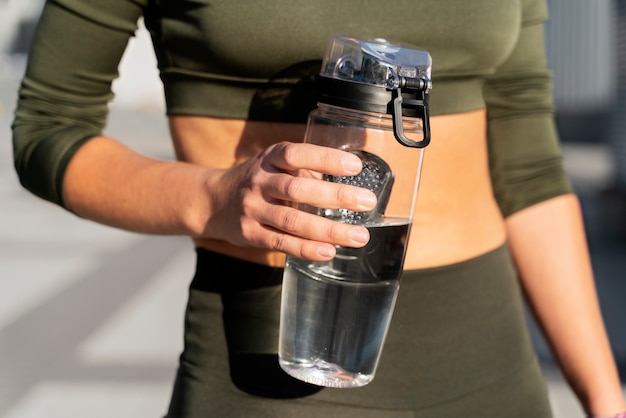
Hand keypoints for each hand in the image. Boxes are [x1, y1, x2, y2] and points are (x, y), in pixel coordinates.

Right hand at [201, 141, 377, 260]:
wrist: (215, 200)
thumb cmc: (259, 180)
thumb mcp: (276, 164)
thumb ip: (306, 170)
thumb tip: (351, 180)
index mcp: (270, 158)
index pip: (297, 155)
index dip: (325, 159)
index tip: (355, 166)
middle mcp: (259, 181)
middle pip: (298, 190)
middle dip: (336, 197)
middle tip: (367, 202)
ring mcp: (253, 209)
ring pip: (292, 221)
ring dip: (329, 230)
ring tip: (358, 236)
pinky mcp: (250, 233)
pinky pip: (281, 242)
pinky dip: (306, 249)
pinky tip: (328, 251)